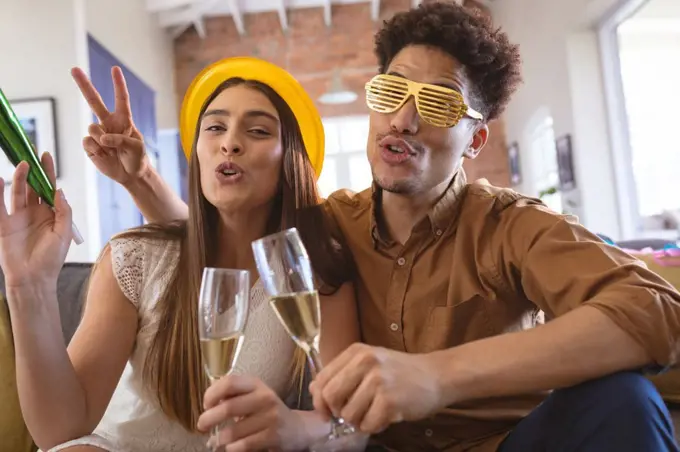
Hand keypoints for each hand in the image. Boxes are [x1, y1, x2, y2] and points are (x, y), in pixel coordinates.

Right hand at [0, 154, 71, 288]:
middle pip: (33, 187)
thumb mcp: (63, 233)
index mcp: (51, 214)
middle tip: (31, 152)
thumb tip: (58, 190)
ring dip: (20, 178)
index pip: (49, 188)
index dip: (48, 172)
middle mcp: (34, 213)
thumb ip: (63, 211)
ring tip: (23, 163)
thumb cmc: (52, 259)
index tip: (46, 155)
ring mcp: (18, 218)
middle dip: (33, 170)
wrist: (34, 278)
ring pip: (18, 193)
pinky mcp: (4, 225)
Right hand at [71, 66, 148, 185]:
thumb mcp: (136, 148)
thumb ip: (121, 140)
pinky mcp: (89, 145)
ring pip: (92, 128)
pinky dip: (96, 150)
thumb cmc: (137, 158)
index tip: (115, 69)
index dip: (118, 84)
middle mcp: (108, 123)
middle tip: (74, 69)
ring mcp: (97, 133)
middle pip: (94, 101)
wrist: (130, 175)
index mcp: (123, 120)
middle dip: (84, 84)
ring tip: (111, 150)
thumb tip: (102, 138)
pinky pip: (87, 142)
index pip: (121, 99)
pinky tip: (103, 155)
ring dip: (101, 140)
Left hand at [197, 375, 306, 451]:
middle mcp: (265, 397)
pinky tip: (231, 447)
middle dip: (208, 419)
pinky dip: (232, 448)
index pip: (230, 382)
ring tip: (216, 440)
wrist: (296, 428)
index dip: (212, 393)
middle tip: (202, 425)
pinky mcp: (273, 436)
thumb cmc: (266, 411)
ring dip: (219, 438)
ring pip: (233, 431)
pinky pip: (243, 445)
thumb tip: (209, 402)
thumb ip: (233, 394)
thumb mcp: (254, 395)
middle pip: (228, 407)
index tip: (206, 405)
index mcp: (257, 384)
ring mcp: (270, 417)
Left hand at [310, 343, 441, 433]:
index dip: (320, 401)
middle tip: (352, 414)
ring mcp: (378, 380)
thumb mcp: (369, 363)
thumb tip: (314, 390)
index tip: (327, 411)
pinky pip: (367, 425)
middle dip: (338, 412)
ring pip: (348, 415)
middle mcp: (365, 362)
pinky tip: (384, 417)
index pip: (322, 379)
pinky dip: (373, 427)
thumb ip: (341, 374)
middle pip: (331, 397)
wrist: (436, 375)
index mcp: (356, 351)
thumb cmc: (399, 372)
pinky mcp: (390, 400)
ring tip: (373, 413)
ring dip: (359, 421)